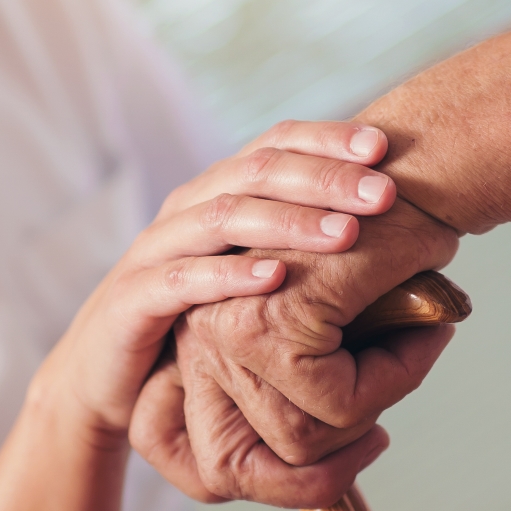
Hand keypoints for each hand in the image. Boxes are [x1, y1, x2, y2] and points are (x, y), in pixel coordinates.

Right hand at [30, 122, 400, 442]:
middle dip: (325, 179)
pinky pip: (183, 278)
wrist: (110, 370)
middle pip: (258, 171)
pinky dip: (229, 275)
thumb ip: (306, 240)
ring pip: (225, 216)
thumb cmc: (201, 314)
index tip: (384, 147)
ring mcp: (159, 247)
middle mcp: (189, 206)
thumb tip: (400, 226)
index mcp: (221, 190)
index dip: (328, 140)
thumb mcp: (256, 266)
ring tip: (347, 235)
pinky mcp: (134, 297)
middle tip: (384, 193)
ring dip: (290, 223)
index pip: (277, 142)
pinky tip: (275, 280)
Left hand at [130, 192, 460, 503]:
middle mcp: (199, 333)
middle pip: (232, 464)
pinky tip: (425, 333)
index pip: (188, 455)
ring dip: (371, 413)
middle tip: (377, 435)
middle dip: (319, 469)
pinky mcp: (275, 316)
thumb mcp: (336, 341)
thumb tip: (318, 470)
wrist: (420, 173)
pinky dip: (394, 378)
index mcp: (199, 339)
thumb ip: (307, 400)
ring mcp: (228, 325)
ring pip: (296, 440)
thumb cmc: (384, 254)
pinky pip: (338, 402)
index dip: (260, 484)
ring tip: (413, 356)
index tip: (339, 465)